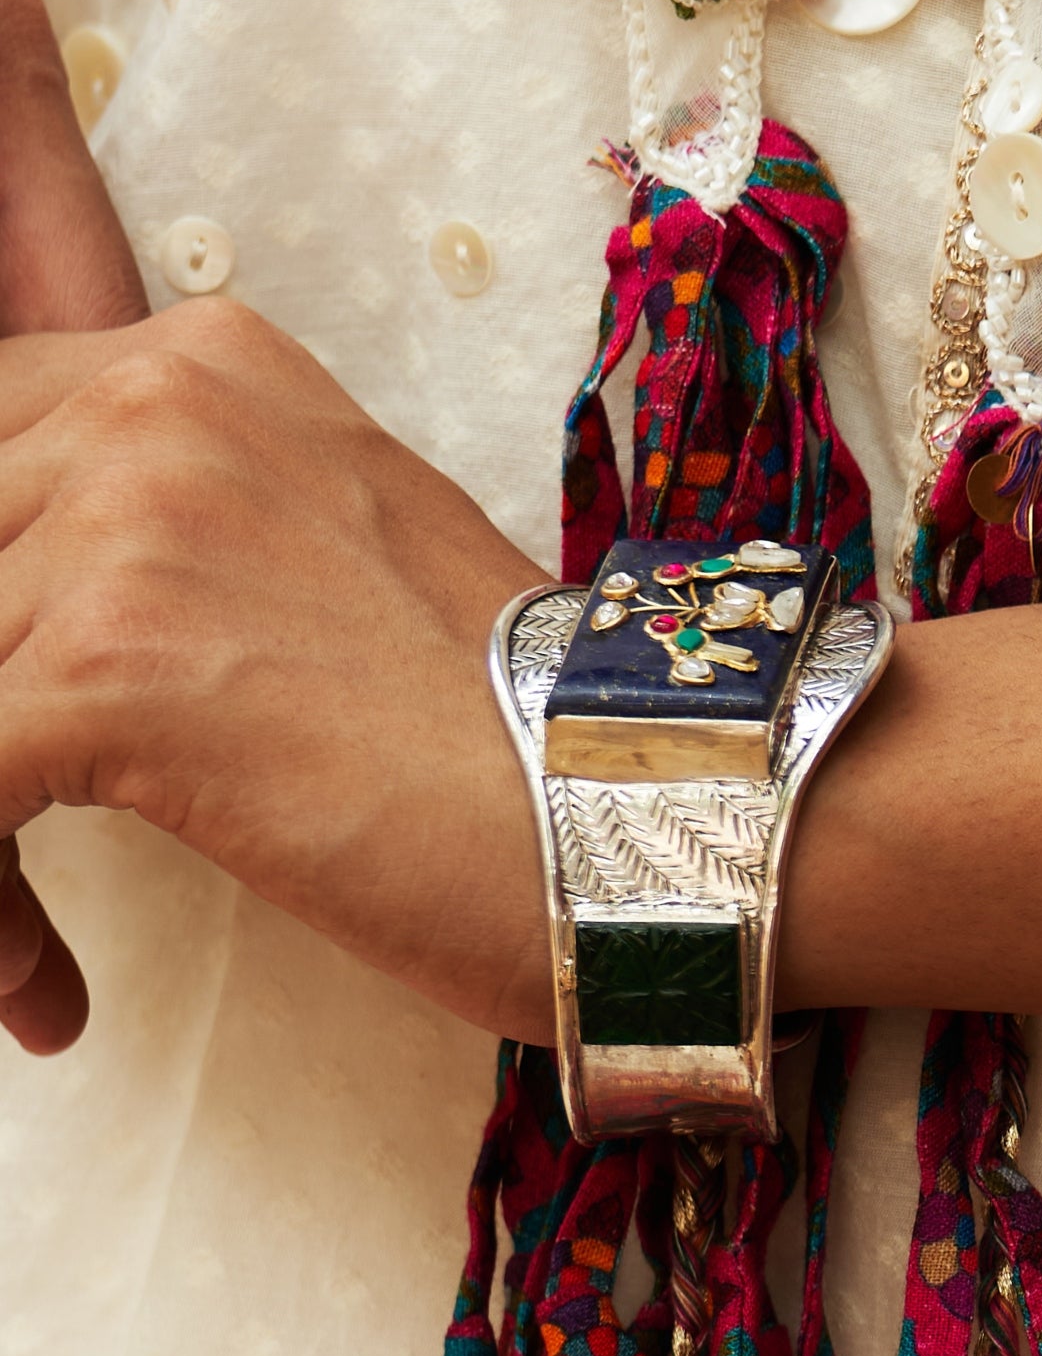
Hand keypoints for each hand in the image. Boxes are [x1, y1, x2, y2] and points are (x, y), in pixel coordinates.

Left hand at [0, 0, 548, 1055]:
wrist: (663, 812)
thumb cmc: (529, 746)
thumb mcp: (337, 569)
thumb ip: (186, 548)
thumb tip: (51, 645)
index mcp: (200, 368)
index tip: (26, 744)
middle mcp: (149, 412)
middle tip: (20, 847)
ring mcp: (122, 534)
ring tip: (30, 950)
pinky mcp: (105, 676)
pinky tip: (41, 988)